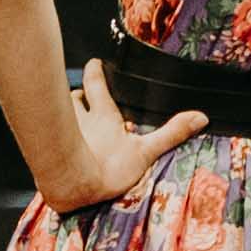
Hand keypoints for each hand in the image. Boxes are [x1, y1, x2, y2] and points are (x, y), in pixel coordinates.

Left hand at [31, 59, 206, 215]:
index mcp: (103, 116)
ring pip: (58, 114)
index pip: (96, 85)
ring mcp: (62, 135)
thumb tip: (200, 117)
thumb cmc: (108, 168)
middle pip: (72, 99)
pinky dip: (53, 136)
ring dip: (61, 112)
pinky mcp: (50, 153)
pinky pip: (50, 138)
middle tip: (80, 94)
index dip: (95, 72)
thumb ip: (170, 134)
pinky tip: (53, 147)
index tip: (94, 62)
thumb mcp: (145, 152)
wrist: (73, 188)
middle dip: (76, 94)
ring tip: (66, 116)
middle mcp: (80, 121)